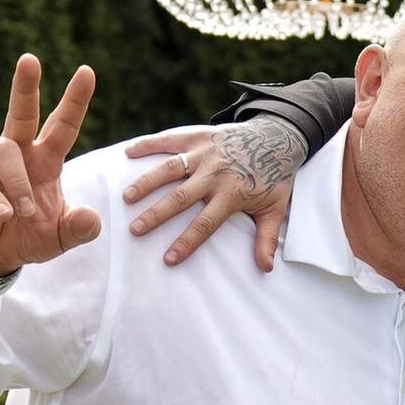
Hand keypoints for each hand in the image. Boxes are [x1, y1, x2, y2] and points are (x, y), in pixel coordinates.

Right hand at [0, 58, 99, 277]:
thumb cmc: (23, 237)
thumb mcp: (58, 237)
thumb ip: (77, 228)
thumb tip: (92, 218)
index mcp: (45, 161)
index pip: (63, 125)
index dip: (75, 100)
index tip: (87, 71)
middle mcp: (17, 155)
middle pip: (21, 113)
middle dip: (25, 86)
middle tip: (30, 59)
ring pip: (3, 150)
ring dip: (17, 181)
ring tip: (23, 211)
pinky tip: (4, 215)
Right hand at [125, 119, 304, 271]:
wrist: (278, 136)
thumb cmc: (274, 176)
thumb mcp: (275, 208)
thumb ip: (267, 238)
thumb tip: (265, 268)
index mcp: (232, 193)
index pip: (205, 223)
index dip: (186, 242)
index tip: (168, 259)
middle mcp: (216, 173)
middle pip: (180, 197)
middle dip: (156, 215)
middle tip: (134, 230)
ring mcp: (205, 152)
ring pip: (170, 168)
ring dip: (146, 182)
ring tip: (126, 197)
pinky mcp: (198, 136)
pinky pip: (170, 139)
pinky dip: (148, 144)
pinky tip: (127, 153)